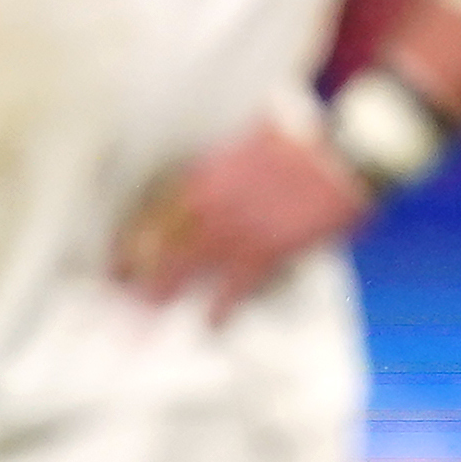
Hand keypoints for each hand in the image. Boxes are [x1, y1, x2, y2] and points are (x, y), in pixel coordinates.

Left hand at [118, 115, 372, 313]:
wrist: (346, 152)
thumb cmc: (306, 139)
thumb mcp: (254, 135)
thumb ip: (229, 159)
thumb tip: (219, 169)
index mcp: (205, 174)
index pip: (152, 213)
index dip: (129, 240)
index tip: (114, 260)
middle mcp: (212, 205)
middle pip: (159, 246)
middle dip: (135, 274)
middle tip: (116, 298)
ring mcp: (238, 230)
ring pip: (186, 268)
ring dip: (164, 295)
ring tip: (144, 320)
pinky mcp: (268, 250)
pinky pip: (235, 287)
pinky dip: (221, 309)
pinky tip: (210, 327)